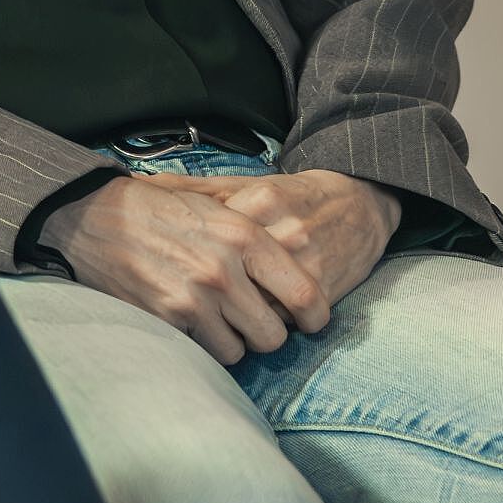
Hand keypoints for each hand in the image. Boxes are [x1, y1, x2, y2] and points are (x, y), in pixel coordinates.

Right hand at [40, 174, 329, 365]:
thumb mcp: (215, 207)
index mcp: (244, 236)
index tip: (311, 323)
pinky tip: (187, 320)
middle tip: (252, 322)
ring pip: (239, 351)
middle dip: (266, 334)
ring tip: (215, 320)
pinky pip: (203, 352)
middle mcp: (224, 269)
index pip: (304, 293)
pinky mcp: (167, 318)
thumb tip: (298, 274)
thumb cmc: (159, 211)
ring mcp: (194, 298)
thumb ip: (256, 239)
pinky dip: (199, 343)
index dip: (315, 317)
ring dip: (231, 342)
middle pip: (273, 334)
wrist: (94, 217)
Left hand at [164, 167, 397, 313]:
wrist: (362, 203)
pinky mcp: (324, 288)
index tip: (178, 267)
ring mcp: (305, 262)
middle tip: (197, 300)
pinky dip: (268, 320)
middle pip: (228, 280)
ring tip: (229, 311)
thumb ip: (195, 188)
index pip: (206, 240)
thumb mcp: (245, 185)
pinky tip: (262, 313)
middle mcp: (281, 231)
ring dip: (238, 314)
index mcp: (257, 201)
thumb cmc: (292, 198)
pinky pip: (282, 318)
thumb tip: (140, 183)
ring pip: (254, 305)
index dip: (187, 259)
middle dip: (208, 295)